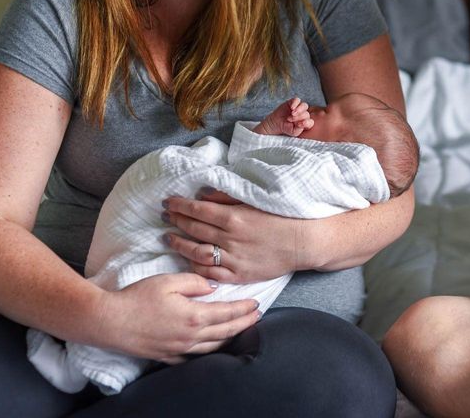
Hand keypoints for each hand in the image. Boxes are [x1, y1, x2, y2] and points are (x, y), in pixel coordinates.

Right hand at [91, 272, 259, 362]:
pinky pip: (194, 356)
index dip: (244, 309)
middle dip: (244, 323)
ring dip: (230, 338)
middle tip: (257, 316)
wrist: (108, 321)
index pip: (227, 313)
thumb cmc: (136, 297)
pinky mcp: (166, 356)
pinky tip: (212, 347)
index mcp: (193, 316)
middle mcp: (189, 336)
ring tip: (241, 329)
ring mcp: (178, 349)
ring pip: (213, 346)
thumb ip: (195, 282)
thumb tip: (213, 288)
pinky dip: (209, 351)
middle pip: (225, 331)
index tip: (257, 303)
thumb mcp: (168, 281)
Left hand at [163, 190, 306, 281]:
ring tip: (169, 238)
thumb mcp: (256, 201)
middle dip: (176, 221)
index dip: (180, 206)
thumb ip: (228, 198)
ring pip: (197, 253)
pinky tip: (189, 260)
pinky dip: (197, 267)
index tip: (168, 202)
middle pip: (194, 229)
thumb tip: (203, 195)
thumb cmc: (283, 217)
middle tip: (165, 216)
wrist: (304, 242)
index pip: (198, 210)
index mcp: (234, 217)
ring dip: (180, 244)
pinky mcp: (239, 275)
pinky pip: (211, 274)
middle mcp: (230, 238)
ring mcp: (234, 259)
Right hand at [253, 96, 312, 136]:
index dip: (306, 123)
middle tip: (290, 120)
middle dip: (299, 117)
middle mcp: (304, 115)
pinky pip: (297, 100)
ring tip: (292, 114)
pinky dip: (295, 103)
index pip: (310, 122)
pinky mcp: (293, 102)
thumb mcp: (292, 132)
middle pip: (306, 114)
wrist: (275, 124)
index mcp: (305, 123)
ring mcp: (299, 108)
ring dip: (299, 109)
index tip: (299, 124)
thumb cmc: (285, 129)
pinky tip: (291, 107)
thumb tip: (303, 123)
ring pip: (304, 105)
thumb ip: (299, 130)